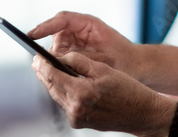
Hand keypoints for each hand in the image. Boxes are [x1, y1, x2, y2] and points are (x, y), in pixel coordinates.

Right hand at [27, 11, 139, 77]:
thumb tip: (56, 59)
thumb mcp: (102, 59)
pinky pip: (61, 58)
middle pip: (55, 36)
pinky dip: (59, 67)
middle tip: (42, 65)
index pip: (62, 19)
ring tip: (56, 73)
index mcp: (88, 23)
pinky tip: (61, 76)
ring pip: (56, 49)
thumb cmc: (124, 60)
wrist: (136, 67)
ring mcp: (76, 40)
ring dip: (55, 61)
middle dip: (49, 51)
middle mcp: (79, 29)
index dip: (46, 26)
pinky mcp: (74, 52)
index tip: (32, 34)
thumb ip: (79, 58)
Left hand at [32, 51, 174, 136]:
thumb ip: (80, 61)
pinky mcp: (79, 122)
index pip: (53, 75)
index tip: (36, 56)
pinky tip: (65, 83)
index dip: (42, 64)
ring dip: (53, 83)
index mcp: (81, 92)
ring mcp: (76, 118)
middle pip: (51, 87)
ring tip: (50, 70)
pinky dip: (63, 92)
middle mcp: (75, 108)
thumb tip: (63, 57)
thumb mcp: (103, 69)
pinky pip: (65, 104)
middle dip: (44, 73)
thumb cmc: (127, 90)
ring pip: (57, 96)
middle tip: (39, 61)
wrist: (141, 113)